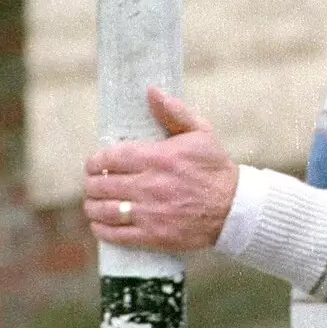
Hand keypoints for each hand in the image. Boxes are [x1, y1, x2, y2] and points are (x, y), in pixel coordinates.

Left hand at [83, 87, 239, 251]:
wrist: (235, 209)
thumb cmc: (215, 169)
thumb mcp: (201, 133)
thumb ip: (174, 112)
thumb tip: (151, 92)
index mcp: (158, 158)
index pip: (110, 158)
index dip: (94, 161)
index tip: (93, 164)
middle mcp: (150, 185)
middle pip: (102, 184)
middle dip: (91, 184)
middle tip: (92, 184)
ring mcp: (151, 212)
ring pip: (105, 210)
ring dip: (92, 206)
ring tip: (92, 204)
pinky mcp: (154, 235)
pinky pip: (117, 235)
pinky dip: (102, 230)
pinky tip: (99, 225)